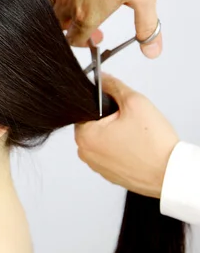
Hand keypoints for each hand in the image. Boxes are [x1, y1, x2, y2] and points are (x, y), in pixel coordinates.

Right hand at [46, 0, 161, 57]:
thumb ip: (147, 27)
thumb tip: (152, 51)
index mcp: (86, 16)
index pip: (76, 41)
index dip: (86, 43)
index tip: (97, 37)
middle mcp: (67, 5)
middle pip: (61, 28)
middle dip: (73, 31)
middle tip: (91, 25)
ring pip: (51, 9)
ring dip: (62, 14)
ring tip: (78, 6)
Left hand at [74, 74, 178, 197]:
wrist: (168, 173)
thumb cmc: (153, 144)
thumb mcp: (134, 102)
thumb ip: (114, 86)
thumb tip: (102, 78)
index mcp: (85, 136)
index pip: (86, 109)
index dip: (105, 105)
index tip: (120, 109)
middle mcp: (86, 153)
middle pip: (94, 125)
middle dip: (111, 120)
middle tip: (131, 123)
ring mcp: (96, 166)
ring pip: (103, 139)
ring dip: (116, 134)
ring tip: (135, 136)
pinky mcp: (108, 174)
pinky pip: (110, 154)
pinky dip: (121, 148)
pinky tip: (136, 147)